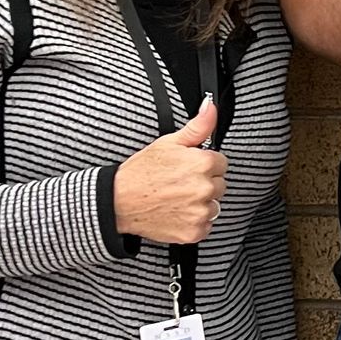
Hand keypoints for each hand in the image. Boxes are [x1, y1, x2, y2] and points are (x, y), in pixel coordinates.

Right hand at [114, 99, 226, 241]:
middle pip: (220, 184)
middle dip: (204, 182)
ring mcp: (200, 212)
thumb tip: (210, 108)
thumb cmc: (141, 173)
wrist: (119, 201)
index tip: (189, 167)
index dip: (205, 164)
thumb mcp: (169, 143)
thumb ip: (198, 126)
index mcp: (202, 164)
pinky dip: (194, 221)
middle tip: (180, 182)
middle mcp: (204, 188)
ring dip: (201, 203)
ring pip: (214, 205)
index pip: (221, 163)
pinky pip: (206, 225)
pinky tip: (177, 211)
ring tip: (178, 197)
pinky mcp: (194, 231)